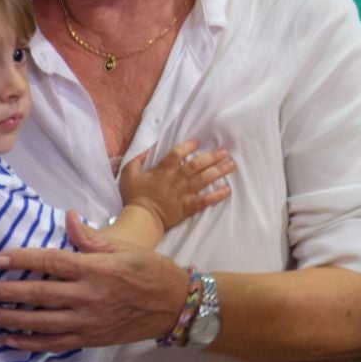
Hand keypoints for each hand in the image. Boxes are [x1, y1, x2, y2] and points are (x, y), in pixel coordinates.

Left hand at [0, 211, 188, 350]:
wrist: (174, 305)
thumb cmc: (151, 270)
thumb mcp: (125, 248)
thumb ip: (92, 238)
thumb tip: (67, 217)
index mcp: (97, 268)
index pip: (52, 261)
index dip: (23, 259)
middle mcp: (89, 296)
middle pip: (39, 293)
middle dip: (7, 291)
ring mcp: (88, 321)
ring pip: (41, 322)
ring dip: (11, 318)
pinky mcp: (89, 339)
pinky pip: (54, 344)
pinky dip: (30, 343)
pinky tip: (11, 339)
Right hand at [118, 137, 234, 229]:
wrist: (141, 219)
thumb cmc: (135, 196)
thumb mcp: (129, 174)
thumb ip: (136, 159)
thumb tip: (147, 149)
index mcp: (162, 171)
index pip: (177, 154)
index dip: (188, 146)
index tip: (198, 141)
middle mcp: (175, 180)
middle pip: (196, 165)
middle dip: (211, 157)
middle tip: (225, 152)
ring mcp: (183, 194)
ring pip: (203, 180)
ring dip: (218, 172)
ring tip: (231, 165)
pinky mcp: (187, 207)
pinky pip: (204, 200)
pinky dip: (216, 195)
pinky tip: (227, 190)